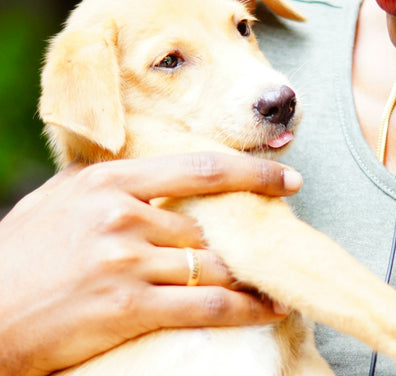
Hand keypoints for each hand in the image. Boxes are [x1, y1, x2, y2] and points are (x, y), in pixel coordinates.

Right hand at [0, 153, 300, 375]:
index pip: (201, 168)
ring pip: (215, 265)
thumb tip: (151, 166)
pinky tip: (268, 309)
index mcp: (110, 180)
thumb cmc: (21, 253)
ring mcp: (127, 261)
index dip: (252, 173)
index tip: (287, 178)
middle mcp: (123, 215)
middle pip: (212, 224)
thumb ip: (109, 181)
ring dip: (254, 274)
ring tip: (281, 278)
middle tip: (282, 242)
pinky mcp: (128, 307)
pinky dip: (245, 309)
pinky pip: (206, 306)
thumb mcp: (61, 198)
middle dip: (251, 236)